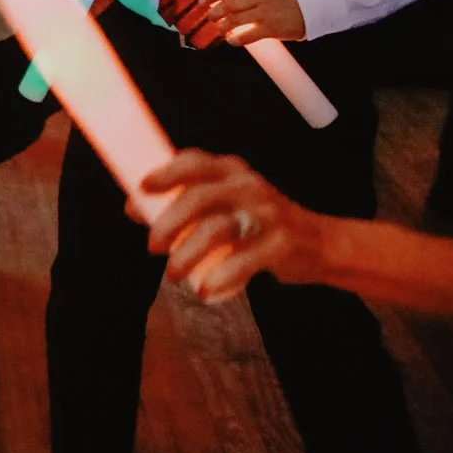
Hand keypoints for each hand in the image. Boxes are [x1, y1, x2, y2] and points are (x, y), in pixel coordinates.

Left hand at [133, 150, 327, 302]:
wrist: (318, 244)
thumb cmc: (256, 222)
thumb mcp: (223, 203)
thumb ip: (183, 202)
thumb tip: (133, 208)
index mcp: (230, 171)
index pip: (194, 162)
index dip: (166, 173)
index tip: (142, 188)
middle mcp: (248, 185)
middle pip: (199, 197)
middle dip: (169, 223)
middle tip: (151, 246)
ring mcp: (267, 212)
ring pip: (218, 229)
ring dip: (188, 254)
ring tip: (173, 274)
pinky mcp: (282, 242)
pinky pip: (245, 259)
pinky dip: (221, 277)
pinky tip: (206, 290)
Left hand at [199, 0, 305, 43]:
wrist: (311, 7)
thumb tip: (219, 0)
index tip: (201, 1)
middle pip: (228, 5)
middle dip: (214, 13)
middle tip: (211, 18)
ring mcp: (266, 12)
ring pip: (234, 20)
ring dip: (222, 27)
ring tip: (221, 30)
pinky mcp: (272, 28)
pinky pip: (247, 36)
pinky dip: (235, 39)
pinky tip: (232, 40)